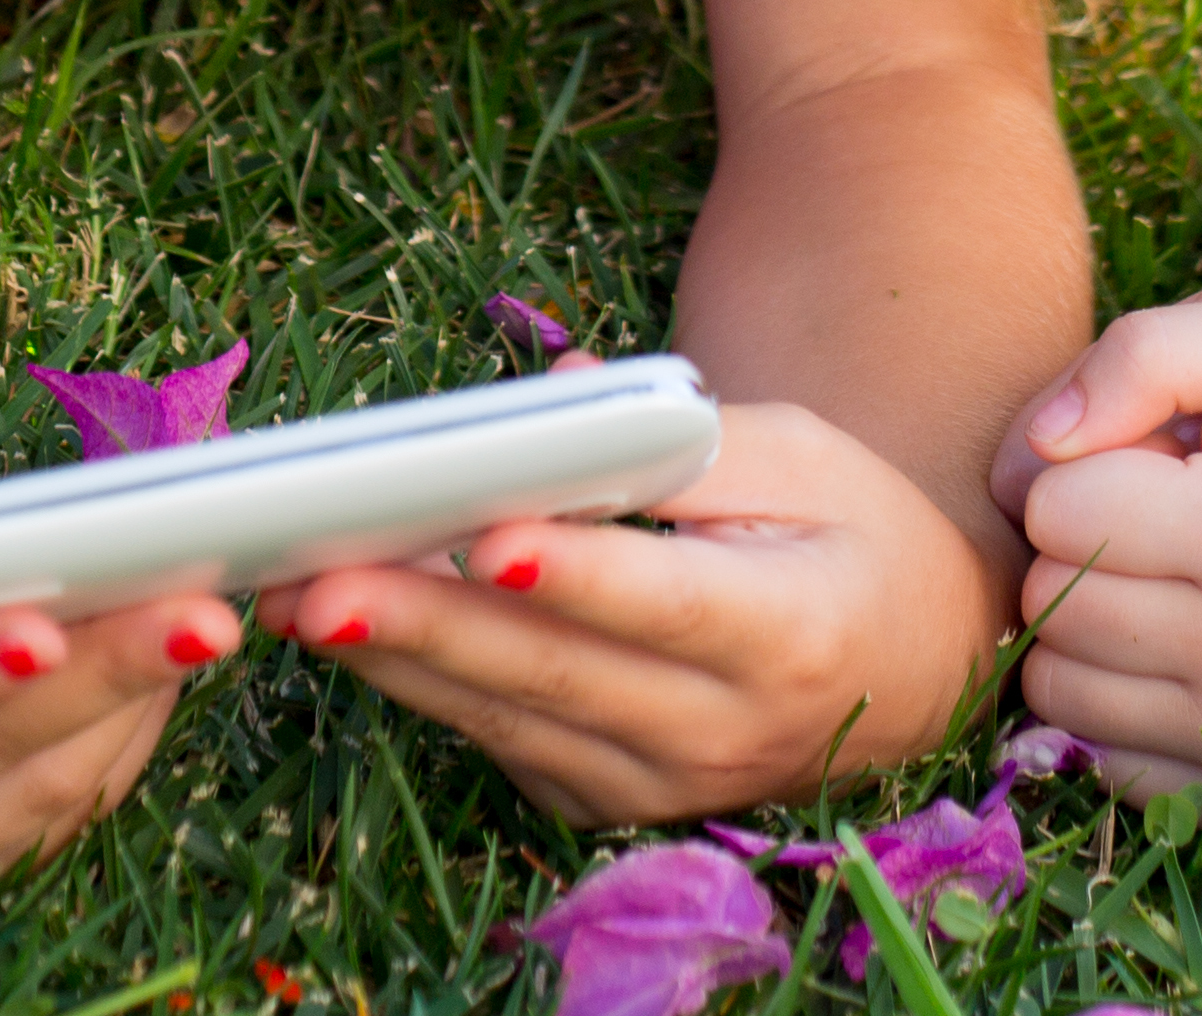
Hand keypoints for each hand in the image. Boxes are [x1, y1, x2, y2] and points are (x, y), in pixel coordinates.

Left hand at [252, 395, 1004, 826]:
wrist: (911, 668)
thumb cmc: (851, 534)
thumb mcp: (803, 453)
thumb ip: (681, 434)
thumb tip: (554, 402)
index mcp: (790, 630)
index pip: (662, 602)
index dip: (573, 572)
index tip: (486, 536)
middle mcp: (725, 730)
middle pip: (555, 672)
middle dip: (425, 622)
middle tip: (316, 578)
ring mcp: (663, 783)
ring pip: (508, 717)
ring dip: (392, 657)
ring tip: (290, 594)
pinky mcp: (609, 799)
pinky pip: (503, 740)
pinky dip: (424, 684)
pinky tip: (349, 628)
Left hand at [1000, 297, 1201, 797]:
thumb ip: (1146, 352)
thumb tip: (1037, 447)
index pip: (1055, 507)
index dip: (1082, 471)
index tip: (1152, 465)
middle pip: (1050, 599)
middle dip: (1079, 549)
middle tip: (1159, 525)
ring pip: (1054, 685)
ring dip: (1082, 629)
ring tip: (1163, 583)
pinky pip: (1097, 758)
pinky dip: (1113, 704)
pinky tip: (1173, 653)